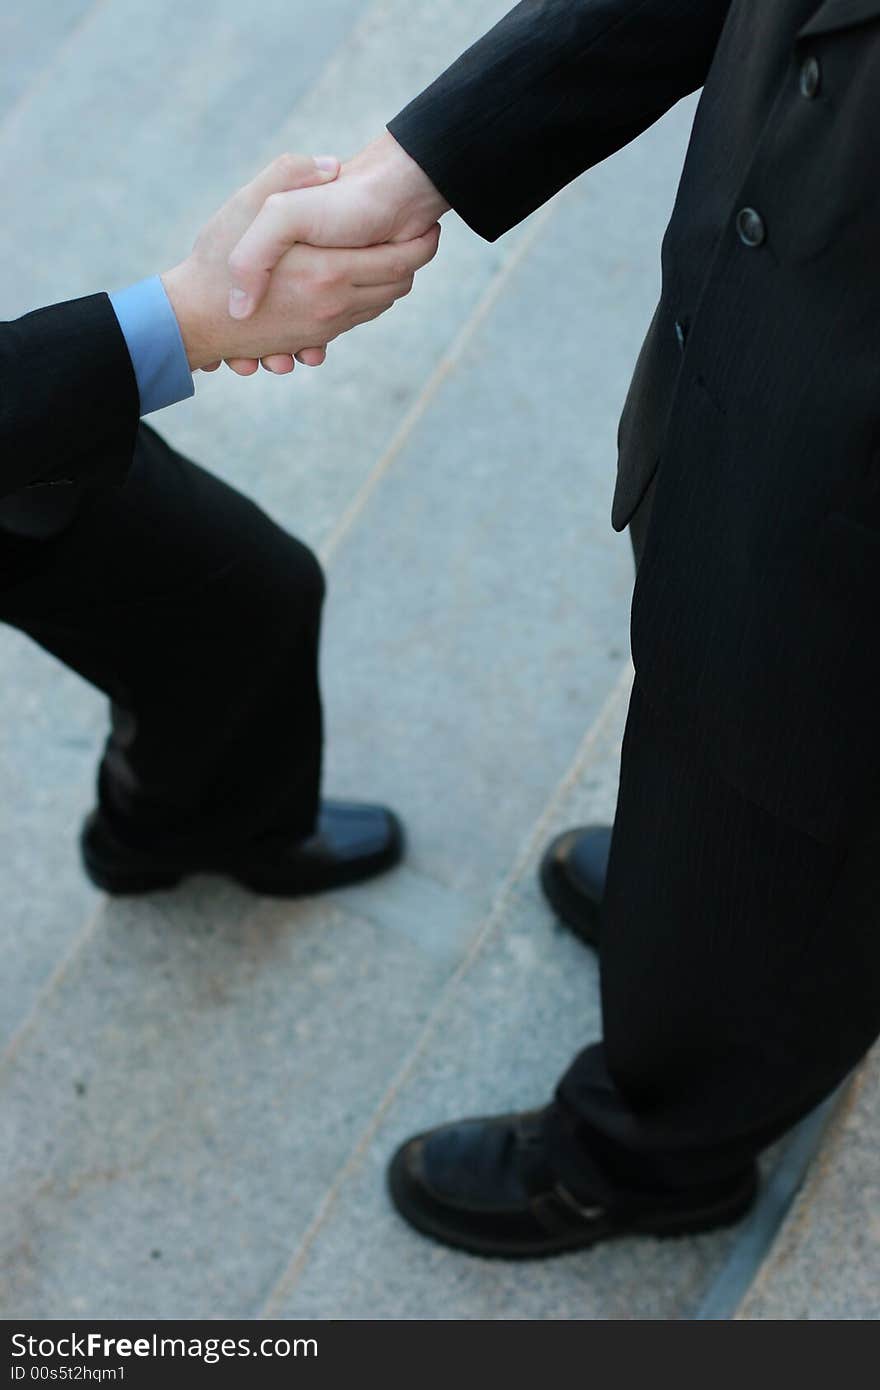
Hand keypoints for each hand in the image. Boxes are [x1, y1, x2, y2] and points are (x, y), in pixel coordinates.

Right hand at [161, 152, 439, 373]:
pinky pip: (355, 321)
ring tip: (393, 253)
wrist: (192, 317)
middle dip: (411, 262)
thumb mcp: (248, 205)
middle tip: (418, 236)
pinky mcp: (313, 340)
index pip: (399, 262)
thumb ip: (289, 176)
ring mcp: (325, 328)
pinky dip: (366, 302)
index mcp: (326, 273)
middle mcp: (333, 306)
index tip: (429, 225)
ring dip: (390, 282)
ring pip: (378, 305)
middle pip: (396, 286)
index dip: (421, 244)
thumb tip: (333, 166)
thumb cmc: (215, 259)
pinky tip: (359, 280)